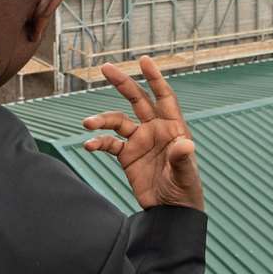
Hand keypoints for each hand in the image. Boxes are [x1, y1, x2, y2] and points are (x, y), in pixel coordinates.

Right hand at [81, 55, 202, 211]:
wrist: (170, 213)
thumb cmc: (185, 192)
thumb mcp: (185, 176)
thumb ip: (182, 159)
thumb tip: (185, 144)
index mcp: (172, 128)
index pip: (164, 97)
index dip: (155, 78)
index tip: (144, 60)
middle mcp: (154, 130)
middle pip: (136, 100)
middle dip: (122, 83)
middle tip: (106, 67)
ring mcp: (139, 141)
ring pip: (117, 121)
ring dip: (101, 120)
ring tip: (87, 123)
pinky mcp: (127, 156)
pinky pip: (109, 144)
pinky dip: (98, 142)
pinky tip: (89, 145)